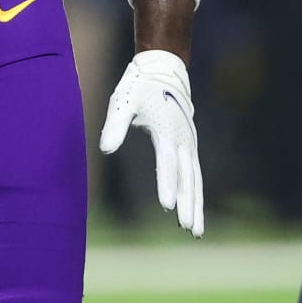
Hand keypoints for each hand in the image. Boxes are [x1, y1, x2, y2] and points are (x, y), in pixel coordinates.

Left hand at [100, 49, 203, 236]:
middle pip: (187, 178)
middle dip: (188, 204)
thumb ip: (115, 126)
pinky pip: (195, 173)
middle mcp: (182, 140)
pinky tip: (195, 210)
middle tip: (188, 229)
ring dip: (196, 204)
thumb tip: (105, 149)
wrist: (163, 70)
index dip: (167, 184)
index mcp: (166, 130)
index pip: (167, 163)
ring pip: (195, 180)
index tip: (167, 206)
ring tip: (196, 232)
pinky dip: (196, 192)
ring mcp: (189, 143)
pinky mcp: (190, 145)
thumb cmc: (138, 87)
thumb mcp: (122, 101)